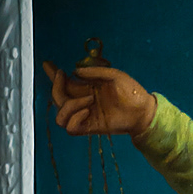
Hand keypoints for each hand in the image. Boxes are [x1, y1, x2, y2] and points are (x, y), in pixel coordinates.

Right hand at [42, 61, 156, 137]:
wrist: (144, 110)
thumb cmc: (132, 92)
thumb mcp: (114, 75)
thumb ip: (94, 73)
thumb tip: (75, 72)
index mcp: (87, 89)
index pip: (64, 84)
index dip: (53, 76)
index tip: (48, 65)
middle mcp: (83, 102)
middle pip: (57, 99)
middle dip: (56, 87)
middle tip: (64, 76)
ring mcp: (86, 116)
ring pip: (60, 116)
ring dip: (69, 105)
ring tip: (89, 99)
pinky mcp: (91, 128)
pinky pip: (71, 128)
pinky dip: (74, 118)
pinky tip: (87, 110)